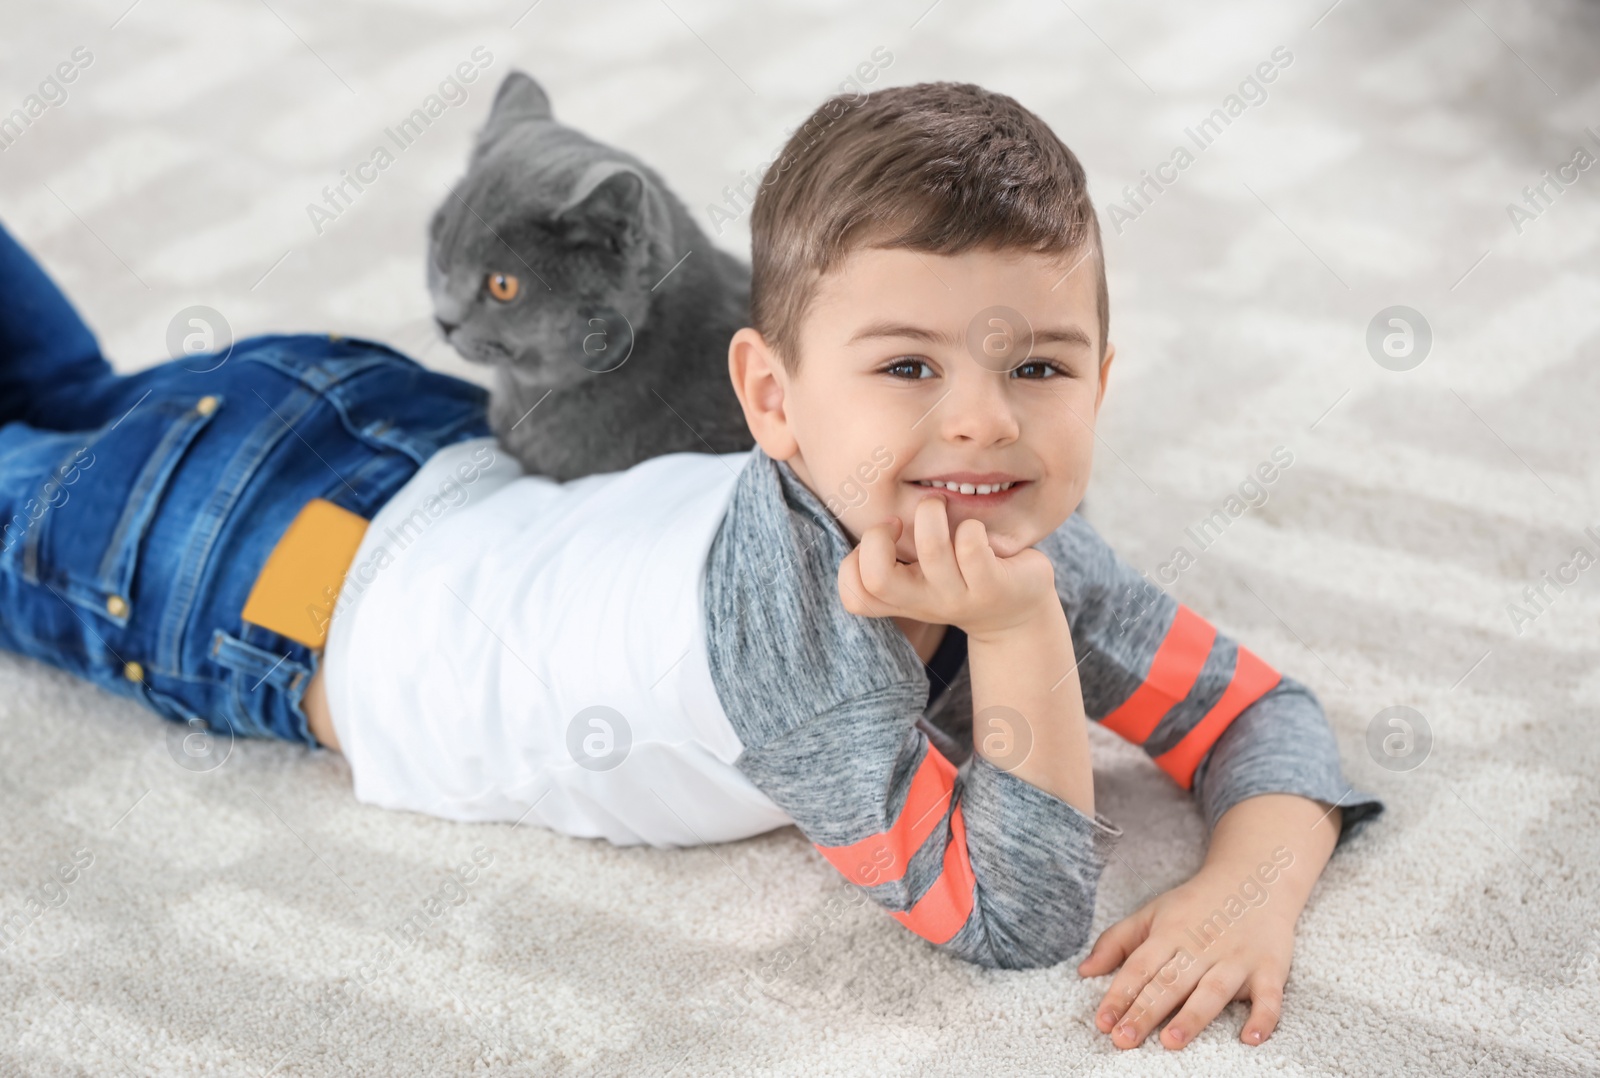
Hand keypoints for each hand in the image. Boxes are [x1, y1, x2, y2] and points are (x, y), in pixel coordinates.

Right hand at [836, 493, 1056, 640]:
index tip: (884, 538)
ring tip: (941, 505)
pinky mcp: (993, 586)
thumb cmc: (962, 578)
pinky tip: (976, 528)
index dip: (854, 561)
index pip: (855, 596)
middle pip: (878, 579)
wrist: (1018, 613)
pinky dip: (971, 525)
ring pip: (932, 550)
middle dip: (878, 536)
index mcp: (903, 597)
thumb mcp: (924, 575)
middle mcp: (926, 600)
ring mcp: (959, 596)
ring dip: (931, 512)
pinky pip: (971, 546)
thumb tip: (875, 504)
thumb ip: (897, 555)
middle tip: (900, 520)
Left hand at [1077, 862, 1297, 1049]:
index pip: (1139, 968)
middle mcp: (1201, 947)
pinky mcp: (1269, 968)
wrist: (1254, 878)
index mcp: (1170, 933)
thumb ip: (1117, 941)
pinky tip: (1251, 1038)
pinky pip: (1269, 996)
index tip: (1102, 1023)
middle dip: (1145, 1012)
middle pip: (1170, 983)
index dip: (1119, 995)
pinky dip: (1263, 1017)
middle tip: (1123, 1040)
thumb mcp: (1152, 913)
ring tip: (1170, 1042)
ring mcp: (1236, 958)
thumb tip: (1084, 970)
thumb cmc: (1196, 905)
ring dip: (1192, 1017)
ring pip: (1212, 991)